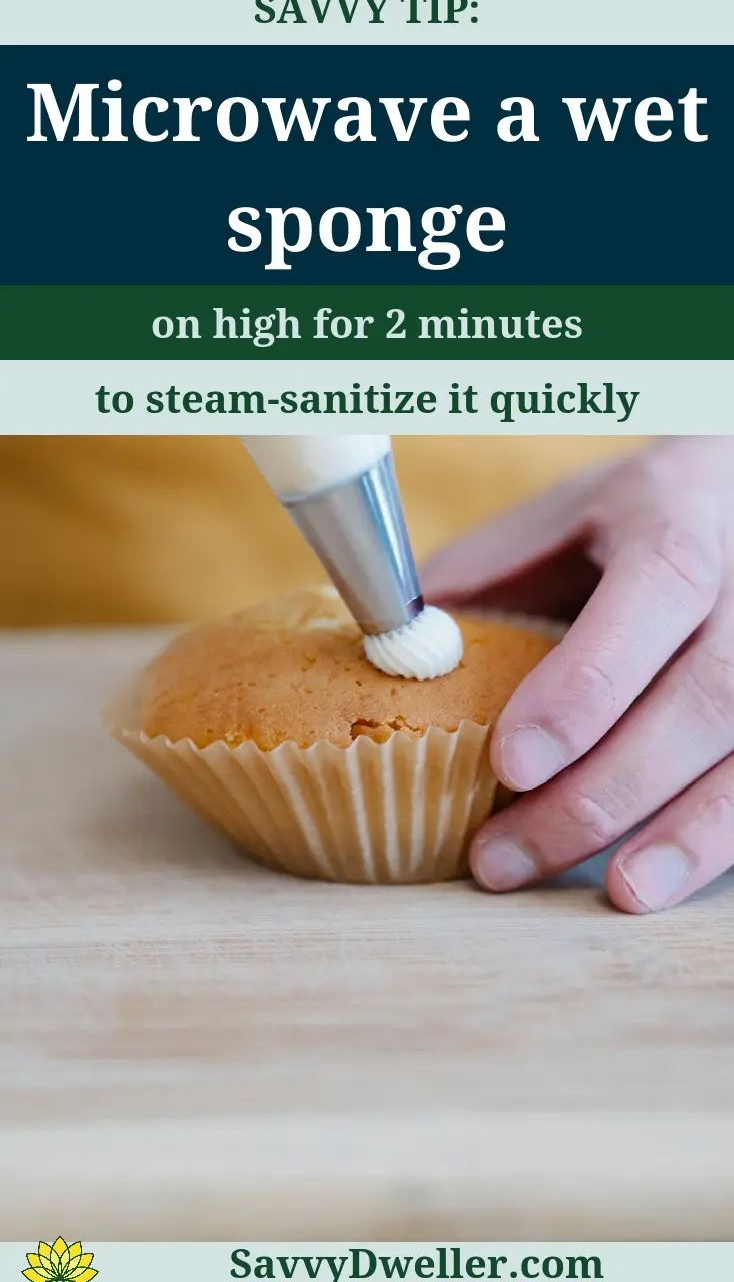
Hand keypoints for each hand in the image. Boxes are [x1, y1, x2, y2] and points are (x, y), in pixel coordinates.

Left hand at [422, 437, 733, 912]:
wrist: (728, 499)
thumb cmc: (627, 523)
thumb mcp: (555, 523)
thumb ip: (481, 579)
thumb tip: (386, 656)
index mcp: (677, 516)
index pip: (657, 588)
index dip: (590, 682)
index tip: (512, 762)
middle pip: (706, 692)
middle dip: (606, 787)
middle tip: (505, 854)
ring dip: (684, 831)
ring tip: (615, 892)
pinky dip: (714, 838)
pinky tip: (662, 879)